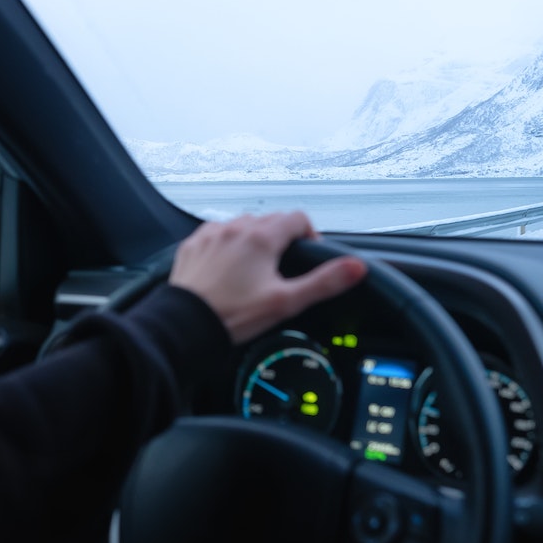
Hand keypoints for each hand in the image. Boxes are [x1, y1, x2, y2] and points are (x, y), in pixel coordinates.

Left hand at [169, 212, 367, 344]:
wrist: (185, 325)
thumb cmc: (234, 316)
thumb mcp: (286, 302)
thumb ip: (324, 282)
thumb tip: (357, 267)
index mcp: (262, 237)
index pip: (298, 218)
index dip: (309, 234)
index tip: (307, 253)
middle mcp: (236, 227)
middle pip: (270, 220)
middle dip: (282, 237)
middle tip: (282, 266)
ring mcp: (212, 233)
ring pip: (243, 224)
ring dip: (254, 237)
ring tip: (255, 267)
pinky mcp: (193, 244)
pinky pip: (217, 233)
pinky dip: (227, 243)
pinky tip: (227, 267)